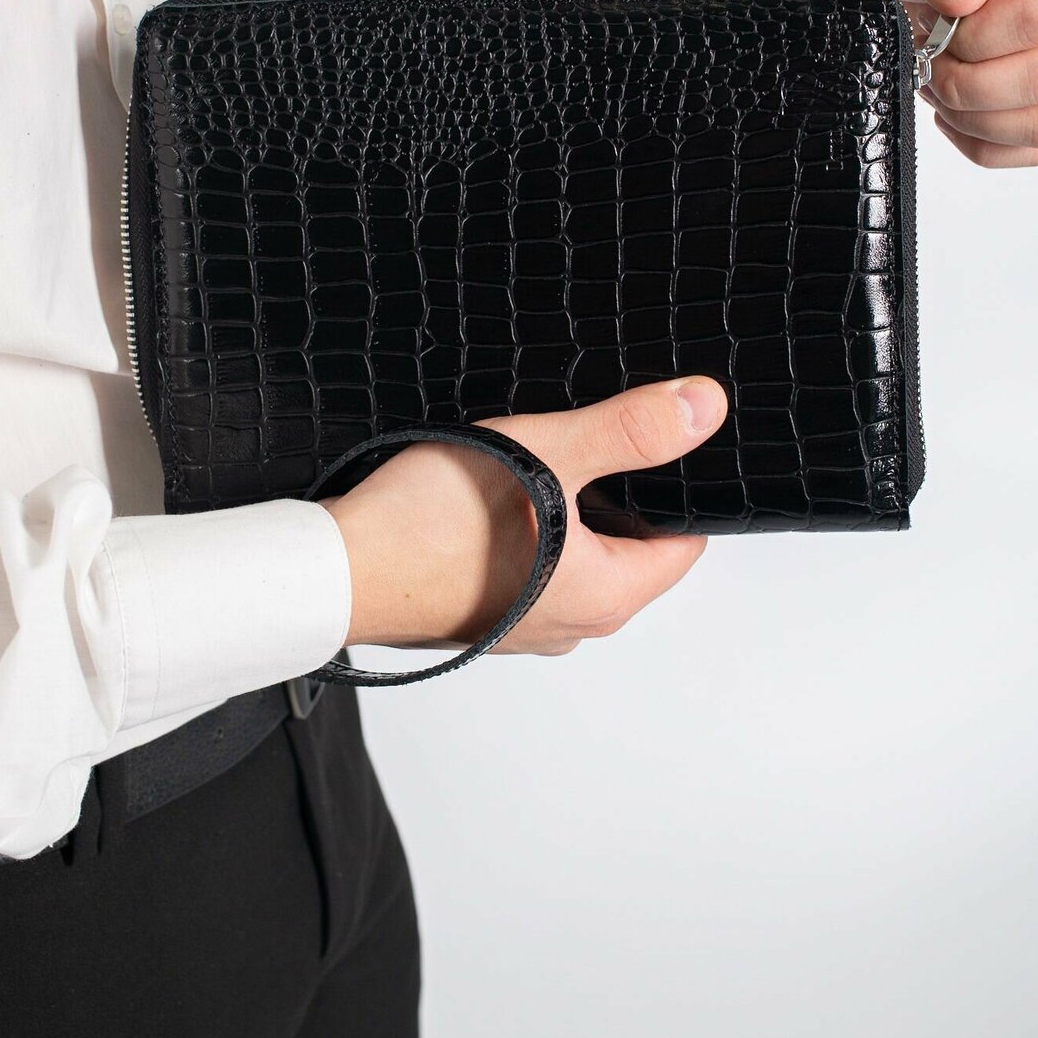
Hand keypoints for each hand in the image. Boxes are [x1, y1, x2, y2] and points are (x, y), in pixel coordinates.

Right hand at [318, 377, 727, 657]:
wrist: (333, 571)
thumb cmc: (429, 524)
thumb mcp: (546, 453)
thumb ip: (629, 431)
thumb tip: (704, 409)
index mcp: (607, 597)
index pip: (682, 542)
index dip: (675, 486)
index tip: (652, 446)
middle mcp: (572, 626)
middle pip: (626, 548)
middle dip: (612, 494)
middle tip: (582, 444)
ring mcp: (523, 628)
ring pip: (572, 557)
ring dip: (560, 512)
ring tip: (529, 465)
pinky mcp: (480, 619)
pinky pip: (525, 570)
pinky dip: (518, 533)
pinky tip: (485, 498)